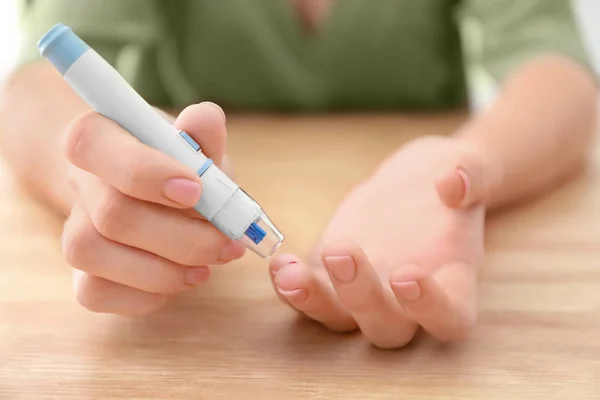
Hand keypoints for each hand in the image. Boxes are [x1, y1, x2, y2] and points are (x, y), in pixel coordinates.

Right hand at [61, 102, 244, 315]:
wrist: (148, 191)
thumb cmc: (176, 163)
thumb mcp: (196, 141)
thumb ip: (203, 131)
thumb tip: (205, 120)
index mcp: (101, 136)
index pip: (92, 144)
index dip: (144, 172)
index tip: (196, 191)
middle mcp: (81, 182)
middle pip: (112, 215)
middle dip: (181, 237)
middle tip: (226, 243)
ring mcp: (75, 229)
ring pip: (95, 255)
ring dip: (164, 270)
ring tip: (208, 265)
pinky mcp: (82, 272)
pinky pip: (94, 292)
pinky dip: (144, 296)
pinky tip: (179, 280)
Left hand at [269, 135, 496, 347]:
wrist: (415, 183)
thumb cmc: (449, 179)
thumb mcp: (468, 167)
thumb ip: (472, 175)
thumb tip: (454, 183)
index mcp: (453, 281)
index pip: (450, 318)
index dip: (430, 309)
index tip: (406, 275)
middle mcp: (407, 302)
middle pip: (387, 328)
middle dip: (361, 297)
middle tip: (341, 252)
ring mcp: (366, 295)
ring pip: (340, 321)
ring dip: (314, 302)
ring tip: (290, 272)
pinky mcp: (332, 280)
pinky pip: (309, 297)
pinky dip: (291, 287)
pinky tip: (279, 263)